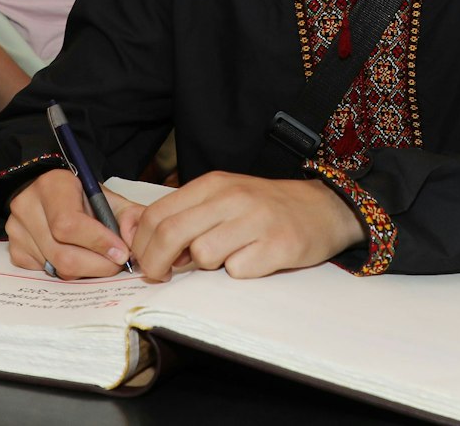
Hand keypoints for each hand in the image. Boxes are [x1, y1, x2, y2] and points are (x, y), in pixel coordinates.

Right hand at [4, 169, 139, 279]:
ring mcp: (17, 230)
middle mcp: (27, 206)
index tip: (121, 252)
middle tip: (115, 263)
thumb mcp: (107, 197)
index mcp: (52, 186)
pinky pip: (44, 272)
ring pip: (55, 267)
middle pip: (62, 253)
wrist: (49, 192)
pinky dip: (64, 271)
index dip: (98, 242)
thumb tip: (135, 241)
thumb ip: (130, 215)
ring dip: (84, 271)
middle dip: (96, 265)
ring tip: (97, 258)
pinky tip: (74, 255)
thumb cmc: (80, 196)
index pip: (69, 224)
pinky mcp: (15, 249)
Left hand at [129, 171, 363, 281]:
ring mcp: (256, 221)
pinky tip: (253, 260)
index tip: (145, 260)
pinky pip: (238, 271)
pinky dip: (239, 272)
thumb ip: (183, 213)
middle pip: (172, 234)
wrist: (322, 208)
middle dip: (157, 262)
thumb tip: (136, 232)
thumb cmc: (264, 207)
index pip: (158, 213)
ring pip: (203, 255)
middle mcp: (233, 198)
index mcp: (213, 184)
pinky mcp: (278, 246)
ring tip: (225, 257)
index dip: (143, 243)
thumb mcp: (222, 197)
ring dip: (206, 267)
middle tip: (161, 275)